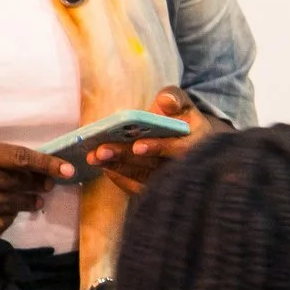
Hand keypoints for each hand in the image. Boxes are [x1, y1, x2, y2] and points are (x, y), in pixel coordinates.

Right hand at [0, 139, 65, 239]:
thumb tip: (22, 171)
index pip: (19, 159)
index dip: (46, 165)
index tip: (66, 170)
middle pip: (16, 184)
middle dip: (36, 186)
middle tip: (48, 187)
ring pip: (8, 207)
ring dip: (24, 204)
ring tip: (33, 203)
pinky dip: (4, 221)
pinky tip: (7, 217)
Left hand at [88, 87, 222, 194]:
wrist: (189, 144)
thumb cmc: (183, 121)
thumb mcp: (184, 106)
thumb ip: (175, 99)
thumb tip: (165, 101)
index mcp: (196, 144)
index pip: (177, 149)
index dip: (158, 147)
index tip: (138, 146)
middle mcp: (183, 168)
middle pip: (152, 166)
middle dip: (125, 157)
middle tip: (101, 151)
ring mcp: (168, 182)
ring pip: (141, 178)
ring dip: (116, 168)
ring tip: (94, 157)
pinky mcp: (154, 189)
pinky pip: (135, 188)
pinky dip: (119, 178)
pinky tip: (103, 166)